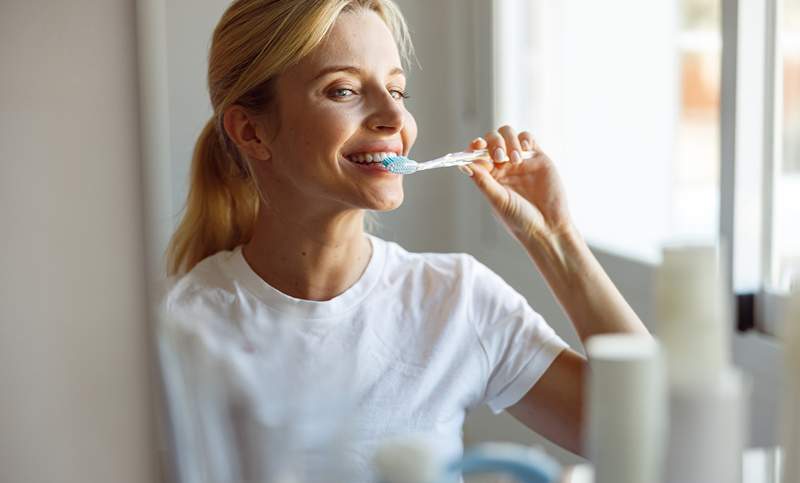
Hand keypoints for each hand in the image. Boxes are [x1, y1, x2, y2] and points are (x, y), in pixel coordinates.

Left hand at [462, 125, 573, 243]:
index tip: (476, 145)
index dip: (475, 147)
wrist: (548, 227)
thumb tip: (463, 164)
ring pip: (508, 134)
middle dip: (493, 142)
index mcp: (489, 176)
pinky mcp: (538, 158)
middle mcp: (503, 166)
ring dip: (508, 141)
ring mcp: (520, 161)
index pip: (477, 154)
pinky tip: (524, 150)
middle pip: (492, 140)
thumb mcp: (498, 200)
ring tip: (515, 159)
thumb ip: (482, 181)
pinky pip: (528, 138)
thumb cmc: (520, 220)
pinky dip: (524, 138)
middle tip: (500, 157)